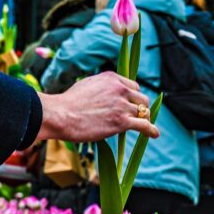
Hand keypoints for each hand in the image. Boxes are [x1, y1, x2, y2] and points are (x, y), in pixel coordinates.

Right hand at [36, 72, 158, 141]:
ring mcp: (122, 105)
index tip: (131, 105)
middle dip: (140, 108)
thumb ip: (100, 88)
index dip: (133, 97)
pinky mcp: (122, 122)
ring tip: (144, 127)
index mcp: (111, 78)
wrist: (60, 115)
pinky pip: (144, 125)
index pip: (133, 86)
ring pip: (143, 112)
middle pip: (141, 98)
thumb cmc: (67, 104)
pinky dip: (151, 130)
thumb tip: (103, 96)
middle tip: (137, 117)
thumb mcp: (86, 86)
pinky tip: (154, 135)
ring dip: (143, 119)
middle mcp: (120, 89)